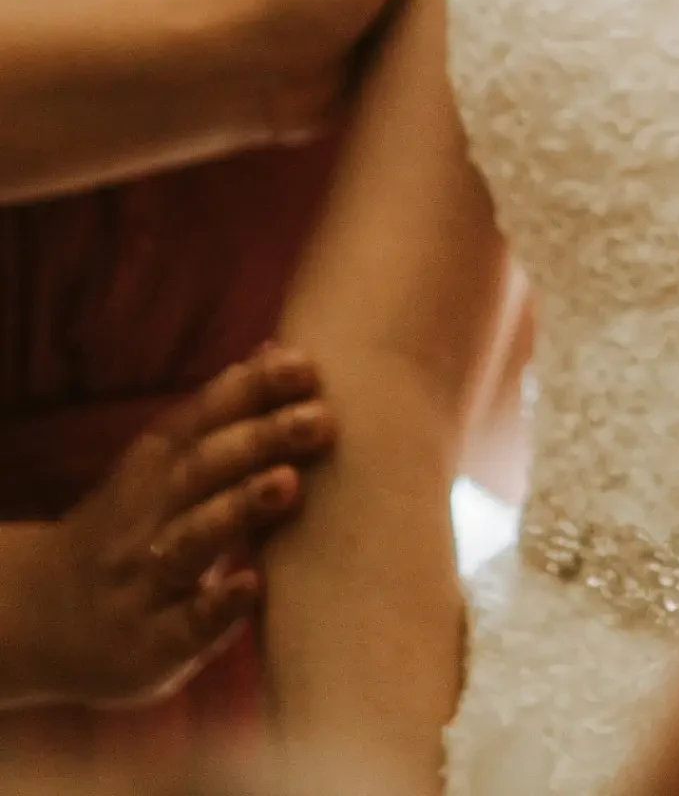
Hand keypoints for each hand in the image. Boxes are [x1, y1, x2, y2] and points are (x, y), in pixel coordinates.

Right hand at [31, 346, 334, 706]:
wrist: (40, 619)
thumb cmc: (132, 530)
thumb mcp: (161, 468)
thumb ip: (219, 416)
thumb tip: (276, 349)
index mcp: (154, 466)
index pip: (204, 418)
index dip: (252, 390)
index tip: (306, 367)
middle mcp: (146, 517)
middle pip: (203, 470)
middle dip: (260, 440)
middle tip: (320, 419)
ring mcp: (145, 582)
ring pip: (192, 540)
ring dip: (238, 509)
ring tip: (288, 483)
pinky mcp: (150, 646)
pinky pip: (186, 626)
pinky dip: (218, 606)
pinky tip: (253, 586)